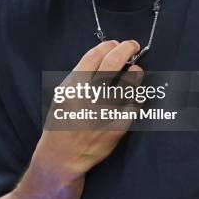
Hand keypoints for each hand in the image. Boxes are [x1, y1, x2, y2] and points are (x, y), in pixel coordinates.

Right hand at [33, 40, 143, 184]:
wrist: (64, 155)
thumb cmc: (62, 122)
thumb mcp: (63, 94)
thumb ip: (80, 76)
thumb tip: (103, 55)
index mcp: (74, 86)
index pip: (95, 55)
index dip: (107, 45)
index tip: (114, 43)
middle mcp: (90, 96)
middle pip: (113, 62)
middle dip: (126, 48)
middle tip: (132, 45)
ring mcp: (106, 111)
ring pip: (129, 81)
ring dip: (135, 72)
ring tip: (135, 71)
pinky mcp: (120, 125)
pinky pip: (135, 103)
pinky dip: (135, 95)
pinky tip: (133, 94)